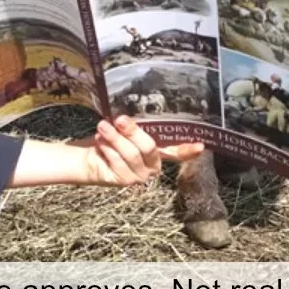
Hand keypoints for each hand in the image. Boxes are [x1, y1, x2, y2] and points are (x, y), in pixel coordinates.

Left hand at [83, 115, 204, 186]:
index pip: (177, 152)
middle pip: (149, 147)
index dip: (188, 150)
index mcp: (159, 152)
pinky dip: (107, 148)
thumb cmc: (111, 139)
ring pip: (131, 154)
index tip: (200, 146)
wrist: (88, 156)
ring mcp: (139, 176)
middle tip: (120, 119)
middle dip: (134, 131)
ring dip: (115, 138)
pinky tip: (100, 141)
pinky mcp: (124, 181)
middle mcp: (153, 166)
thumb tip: (139, 107)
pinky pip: (117, 162)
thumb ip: (137, 124)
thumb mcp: (126, 130)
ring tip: (103, 126)